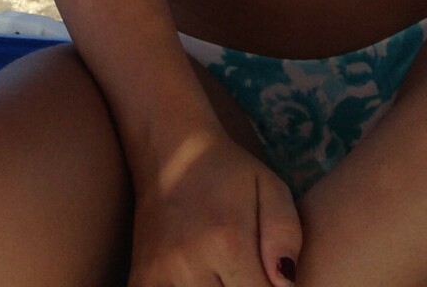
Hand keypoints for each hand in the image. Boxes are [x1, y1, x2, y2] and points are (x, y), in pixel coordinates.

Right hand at [129, 128, 302, 286]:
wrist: (170, 152)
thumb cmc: (230, 173)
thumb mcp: (271, 188)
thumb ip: (286, 236)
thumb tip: (287, 286)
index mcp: (227, 242)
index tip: (269, 277)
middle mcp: (189, 263)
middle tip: (245, 272)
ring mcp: (159, 276)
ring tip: (224, 274)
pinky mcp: (139, 281)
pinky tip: (201, 279)